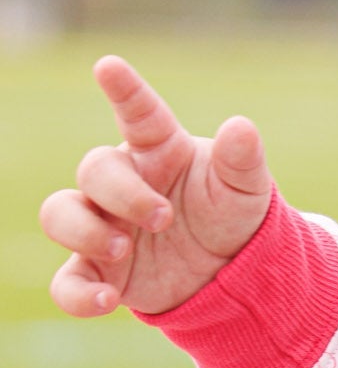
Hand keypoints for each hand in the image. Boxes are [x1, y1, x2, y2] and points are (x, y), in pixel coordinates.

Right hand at [40, 56, 272, 318]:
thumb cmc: (231, 213)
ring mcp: (104, 226)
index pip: (138, 113)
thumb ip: (242, 159)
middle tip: (162, 218)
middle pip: (93, 170)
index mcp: (159, 150)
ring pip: (59, 214)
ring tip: (123, 250)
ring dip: (84, 231)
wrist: (230, 270)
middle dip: (123, 194)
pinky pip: (68, 283)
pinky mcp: (100, 272)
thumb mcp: (246, 188)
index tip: (109, 66)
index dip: (124, 90)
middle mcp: (123, 183)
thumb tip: (241, 127)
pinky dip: (78, 295)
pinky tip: (106, 302)